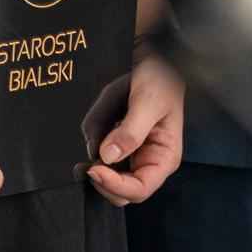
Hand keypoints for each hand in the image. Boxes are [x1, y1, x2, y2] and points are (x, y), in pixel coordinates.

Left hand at [88, 55, 185, 202]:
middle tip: (86, 162)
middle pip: (119, 191)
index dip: (115, 185)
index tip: (95, 169)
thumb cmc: (161, 79)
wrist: (154, 60)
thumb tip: (108, 157)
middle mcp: (147, 161)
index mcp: (164, 158)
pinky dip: (93, 137)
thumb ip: (130, 131)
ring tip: (103, 118)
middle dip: (101, 176)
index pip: (139, 189)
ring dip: (95, 152)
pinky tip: (102, 117)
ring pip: (104, 172)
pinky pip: (97, 152)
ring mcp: (131, 154)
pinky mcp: (117, 144)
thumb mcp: (148, 102)